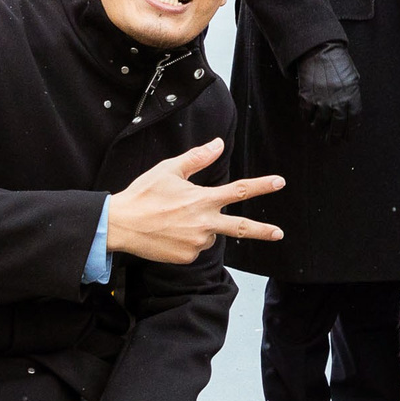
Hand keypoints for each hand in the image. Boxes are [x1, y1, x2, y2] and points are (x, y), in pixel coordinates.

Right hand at [105, 138, 284, 262]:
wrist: (120, 225)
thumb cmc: (143, 195)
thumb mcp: (168, 170)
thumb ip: (197, 158)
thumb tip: (218, 144)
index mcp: (202, 199)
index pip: (239, 190)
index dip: (261, 186)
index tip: (279, 182)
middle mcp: (204, 223)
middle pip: (241, 228)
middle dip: (263, 231)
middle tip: (279, 233)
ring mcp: (196, 243)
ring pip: (209, 234)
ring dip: (200, 227)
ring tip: (173, 220)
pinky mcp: (187, 257)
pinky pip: (195, 247)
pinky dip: (187, 240)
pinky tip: (169, 233)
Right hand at [293, 41, 362, 142]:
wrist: (319, 50)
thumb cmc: (338, 62)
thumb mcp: (352, 78)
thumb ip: (352, 95)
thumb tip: (350, 112)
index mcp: (352, 96)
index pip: (353, 121)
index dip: (350, 132)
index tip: (347, 139)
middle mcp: (337, 101)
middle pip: (336, 127)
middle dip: (334, 138)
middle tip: (332, 142)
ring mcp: (321, 101)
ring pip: (320, 124)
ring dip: (320, 129)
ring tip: (320, 130)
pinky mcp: (307, 98)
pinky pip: (306, 115)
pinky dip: (307, 119)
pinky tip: (310, 119)